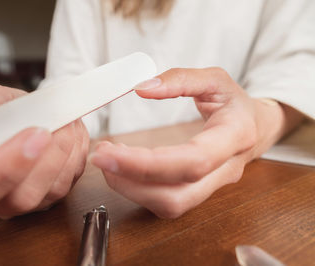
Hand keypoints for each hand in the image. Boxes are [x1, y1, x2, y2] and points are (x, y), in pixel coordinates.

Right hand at [0, 82, 89, 225]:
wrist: (30, 119)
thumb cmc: (5, 115)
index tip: (26, 138)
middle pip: (20, 199)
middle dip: (43, 161)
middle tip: (49, 129)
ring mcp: (25, 203)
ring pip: (51, 190)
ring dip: (63, 150)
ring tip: (63, 122)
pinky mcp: (51, 197)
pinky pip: (70, 181)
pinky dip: (75, 152)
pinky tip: (70, 133)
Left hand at [90, 68, 302, 217]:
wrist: (254, 128)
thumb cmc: (234, 103)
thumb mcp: (215, 79)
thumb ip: (181, 79)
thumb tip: (142, 88)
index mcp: (234, 136)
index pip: (193, 161)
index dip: (148, 163)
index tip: (110, 152)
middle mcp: (226, 171)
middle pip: (178, 194)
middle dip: (131, 181)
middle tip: (100, 156)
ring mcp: (212, 188)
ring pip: (170, 205)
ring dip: (130, 187)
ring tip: (108, 159)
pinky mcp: (197, 193)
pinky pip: (165, 202)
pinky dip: (137, 188)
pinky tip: (122, 167)